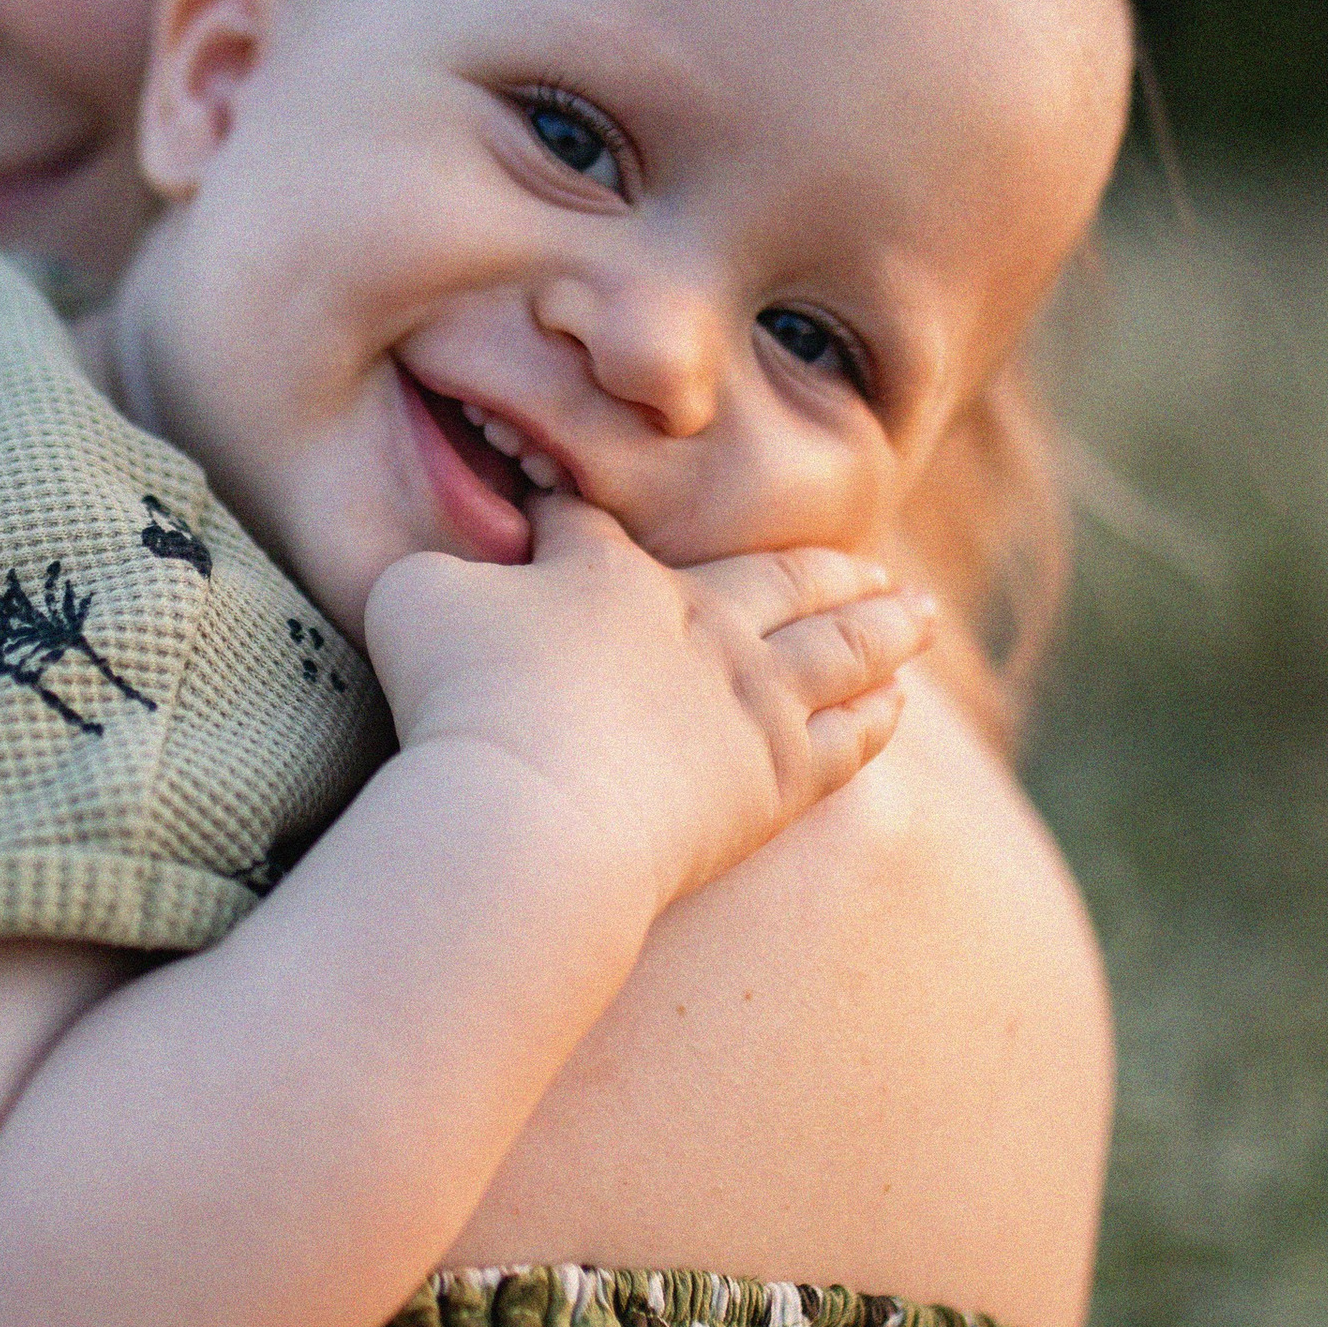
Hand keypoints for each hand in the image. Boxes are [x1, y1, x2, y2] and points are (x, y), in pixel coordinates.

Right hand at [364, 497, 929, 920]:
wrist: (531, 812)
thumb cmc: (459, 698)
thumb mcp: (412, 597)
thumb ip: (435, 568)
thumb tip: (444, 568)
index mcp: (609, 571)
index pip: (600, 531)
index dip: (578, 519)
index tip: (573, 514)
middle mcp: (698, 622)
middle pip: (774, 578)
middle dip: (816, 565)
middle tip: (863, 559)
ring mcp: (748, 701)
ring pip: (838, 647)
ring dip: (881, 624)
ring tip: (915, 609)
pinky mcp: (773, 783)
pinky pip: (844, 740)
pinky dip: (874, 714)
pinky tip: (896, 702)